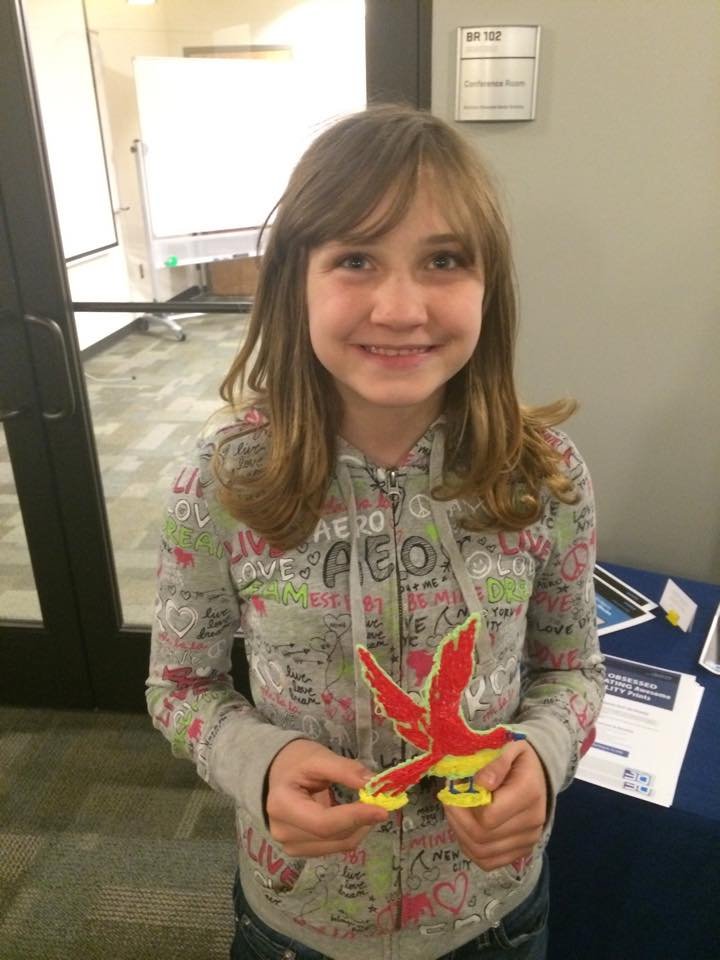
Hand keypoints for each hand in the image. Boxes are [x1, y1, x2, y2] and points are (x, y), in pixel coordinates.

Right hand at [266, 739, 387, 856]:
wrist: (276, 773)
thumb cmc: (295, 761)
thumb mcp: (318, 757)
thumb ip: (344, 769)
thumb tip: (372, 783)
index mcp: (282, 805)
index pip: (324, 823)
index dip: (354, 817)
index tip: (382, 809)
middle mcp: (283, 832)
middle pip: (334, 836)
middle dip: (362, 821)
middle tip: (381, 802)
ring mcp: (291, 845)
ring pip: (338, 845)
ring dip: (359, 828)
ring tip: (367, 806)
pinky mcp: (301, 850)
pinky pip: (335, 846)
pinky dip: (351, 832)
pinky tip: (354, 816)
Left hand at [443, 740, 547, 870]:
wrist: (538, 774)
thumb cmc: (518, 758)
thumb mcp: (508, 747)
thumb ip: (495, 763)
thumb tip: (481, 783)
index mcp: (529, 793)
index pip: (489, 816)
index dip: (465, 806)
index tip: (454, 791)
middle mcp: (532, 821)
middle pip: (482, 837)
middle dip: (457, 821)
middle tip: (448, 802)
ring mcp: (528, 840)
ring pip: (483, 853)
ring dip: (461, 835)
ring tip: (455, 815)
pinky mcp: (522, 851)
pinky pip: (489, 862)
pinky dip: (471, 850)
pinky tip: (466, 831)